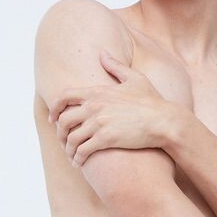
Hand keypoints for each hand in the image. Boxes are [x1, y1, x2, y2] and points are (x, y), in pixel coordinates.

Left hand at [47, 49, 176, 166]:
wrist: (164, 121)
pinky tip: (79, 163)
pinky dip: (77, 158)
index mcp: (97, 91)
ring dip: (68, 150)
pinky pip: (82, 151)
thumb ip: (115, 65)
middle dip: (60, 134)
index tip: (53, 119)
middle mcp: (94, 106)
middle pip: (63, 120)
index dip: (54, 109)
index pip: (64, 96)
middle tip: (63, 143)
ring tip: (72, 156)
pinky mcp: (105, 139)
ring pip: (71, 139)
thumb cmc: (152, 101)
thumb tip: (103, 53)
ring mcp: (98, 123)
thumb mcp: (134, 78)